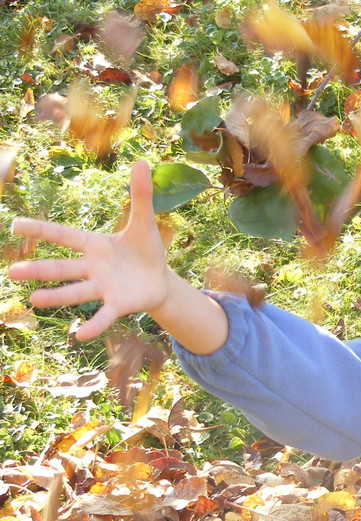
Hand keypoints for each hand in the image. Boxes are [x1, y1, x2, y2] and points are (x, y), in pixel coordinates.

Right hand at [8, 161, 171, 339]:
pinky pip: (103, 316)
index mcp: (94, 245)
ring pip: (76, 292)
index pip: (64, 235)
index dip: (41, 230)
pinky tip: (80, 335)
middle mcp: (93, 268)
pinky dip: (93, 325)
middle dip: (39, 270)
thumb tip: (142, 161)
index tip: (14, 225)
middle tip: (11, 272)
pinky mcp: (118, 305)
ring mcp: (103, 288)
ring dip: (56, 297)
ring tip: (33, 300)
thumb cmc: (146, 251)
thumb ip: (141, 196)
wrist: (161, 281)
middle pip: (63, 268)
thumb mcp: (145, 223)